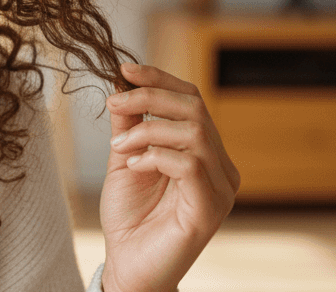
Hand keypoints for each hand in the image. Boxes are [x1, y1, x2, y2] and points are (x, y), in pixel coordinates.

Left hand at [98, 63, 239, 291]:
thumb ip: (128, 124)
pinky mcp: (210, 210)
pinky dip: (155, 156)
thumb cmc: (130, 216)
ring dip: (147, 130)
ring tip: (118, 147)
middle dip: (150, 98)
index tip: (125, 69)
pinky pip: (190, 165)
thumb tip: (122, 83)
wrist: (128, 265)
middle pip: (196, 110)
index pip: (192, 101)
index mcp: (204, 153)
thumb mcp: (123, 159)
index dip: (160, 79)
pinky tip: (132, 166)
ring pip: (195, 133)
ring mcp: (220, 189)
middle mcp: (221, 168)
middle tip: (114, 102)